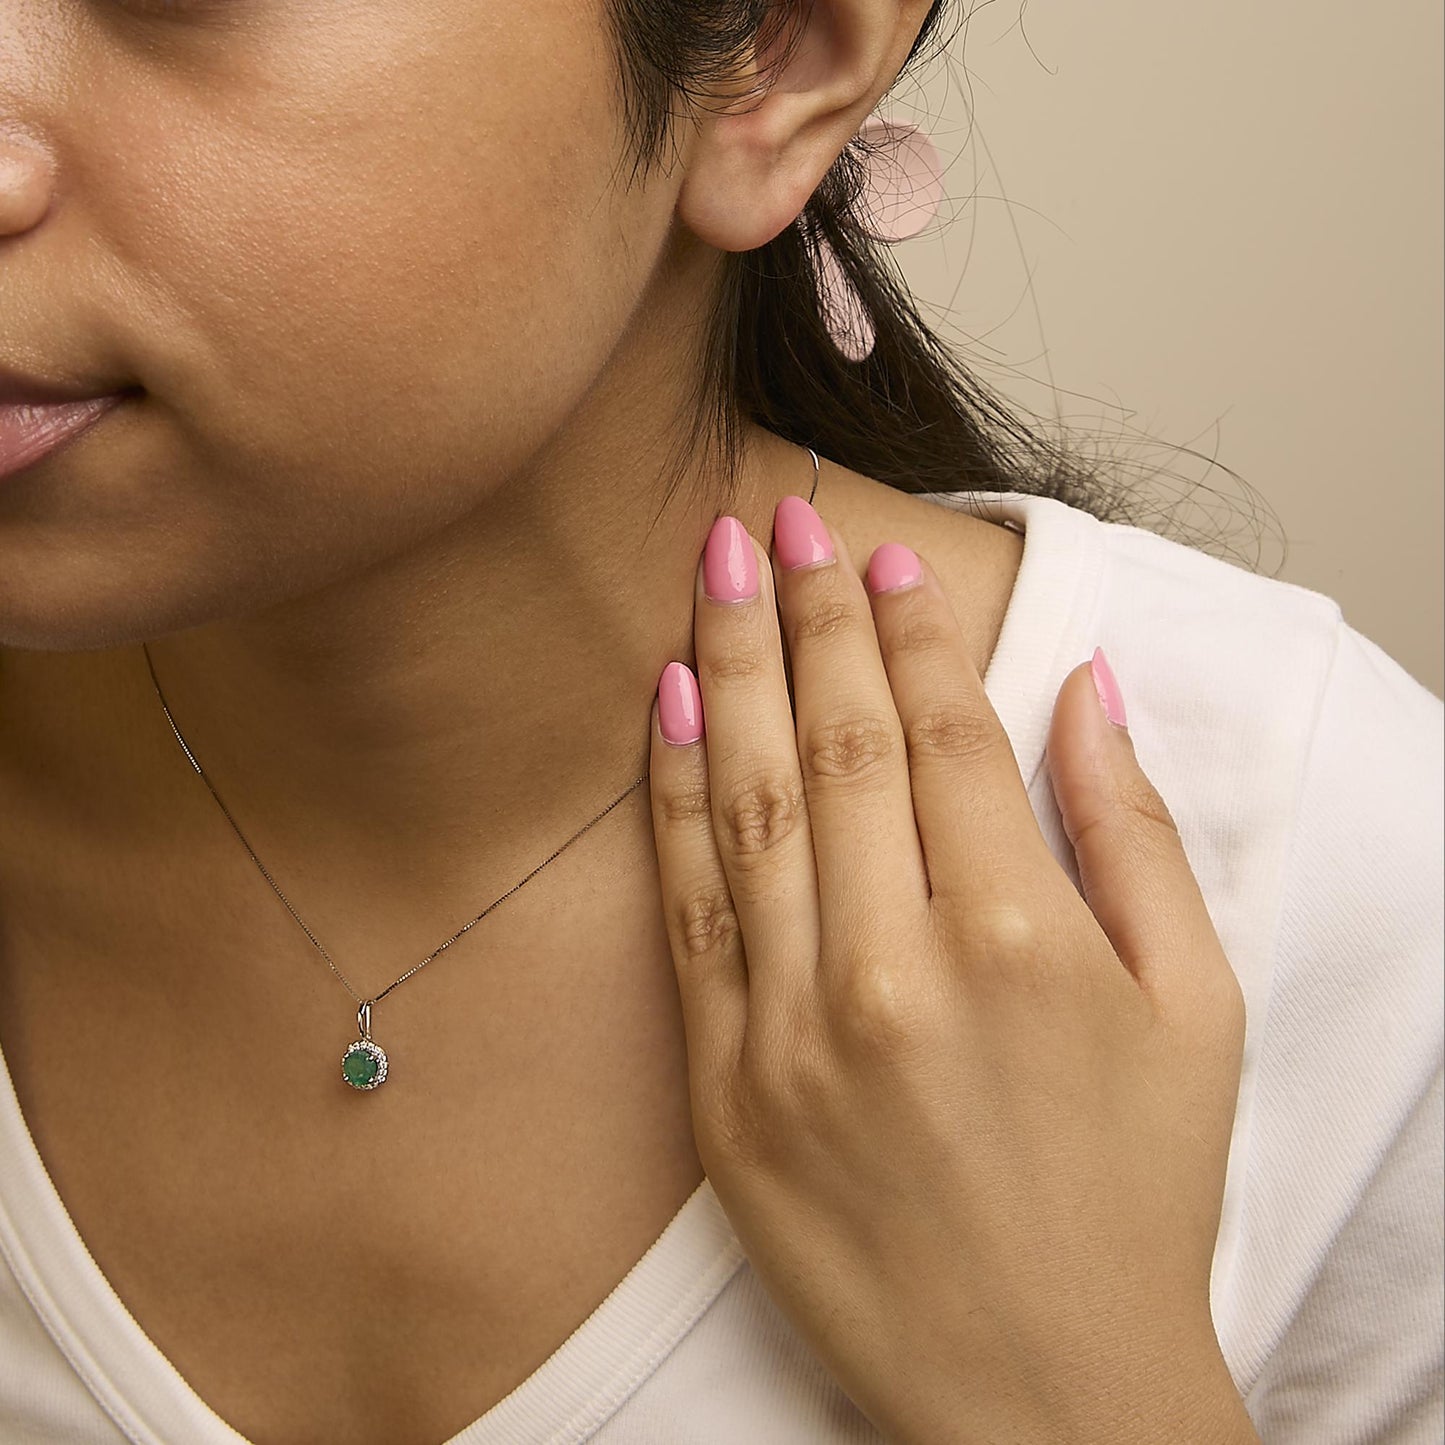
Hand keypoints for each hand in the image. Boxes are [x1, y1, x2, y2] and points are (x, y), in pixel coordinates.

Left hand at [646, 500, 1249, 1444]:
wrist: (1037, 1387)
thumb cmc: (1133, 1195)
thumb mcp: (1191, 1009)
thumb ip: (1133, 832)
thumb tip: (1084, 690)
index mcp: (1019, 940)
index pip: (945, 732)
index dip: (912, 627)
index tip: (884, 555)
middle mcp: (893, 970)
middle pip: (839, 739)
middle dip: (806, 609)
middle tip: (781, 513)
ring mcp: (792, 1029)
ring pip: (752, 801)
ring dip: (731, 666)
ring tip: (714, 567)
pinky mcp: (724, 1086)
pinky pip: (689, 906)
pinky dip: (675, 794)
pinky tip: (670, 702)